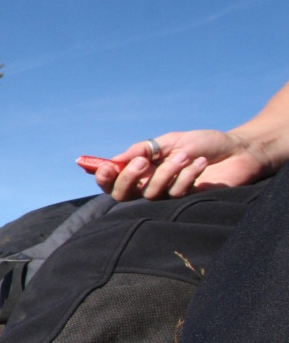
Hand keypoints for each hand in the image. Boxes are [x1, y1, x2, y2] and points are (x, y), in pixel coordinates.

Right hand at [90, 81, 288, 201]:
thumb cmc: (204, 143)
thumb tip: (116, 160)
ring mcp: (166, 195)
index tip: (106, 167)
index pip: (112, 180)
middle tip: (142, 162)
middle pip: (121, 194)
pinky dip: (187, 175)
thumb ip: (143, 149)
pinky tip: (201, 163)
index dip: (103, 177)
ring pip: (150, 194)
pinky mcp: (184, 203)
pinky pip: (175, 194)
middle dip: (128, 179)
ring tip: (185, 156)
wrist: (238, 151)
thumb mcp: (170, 140)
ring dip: (167, 172)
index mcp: (142, 168)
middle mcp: (149, 184)